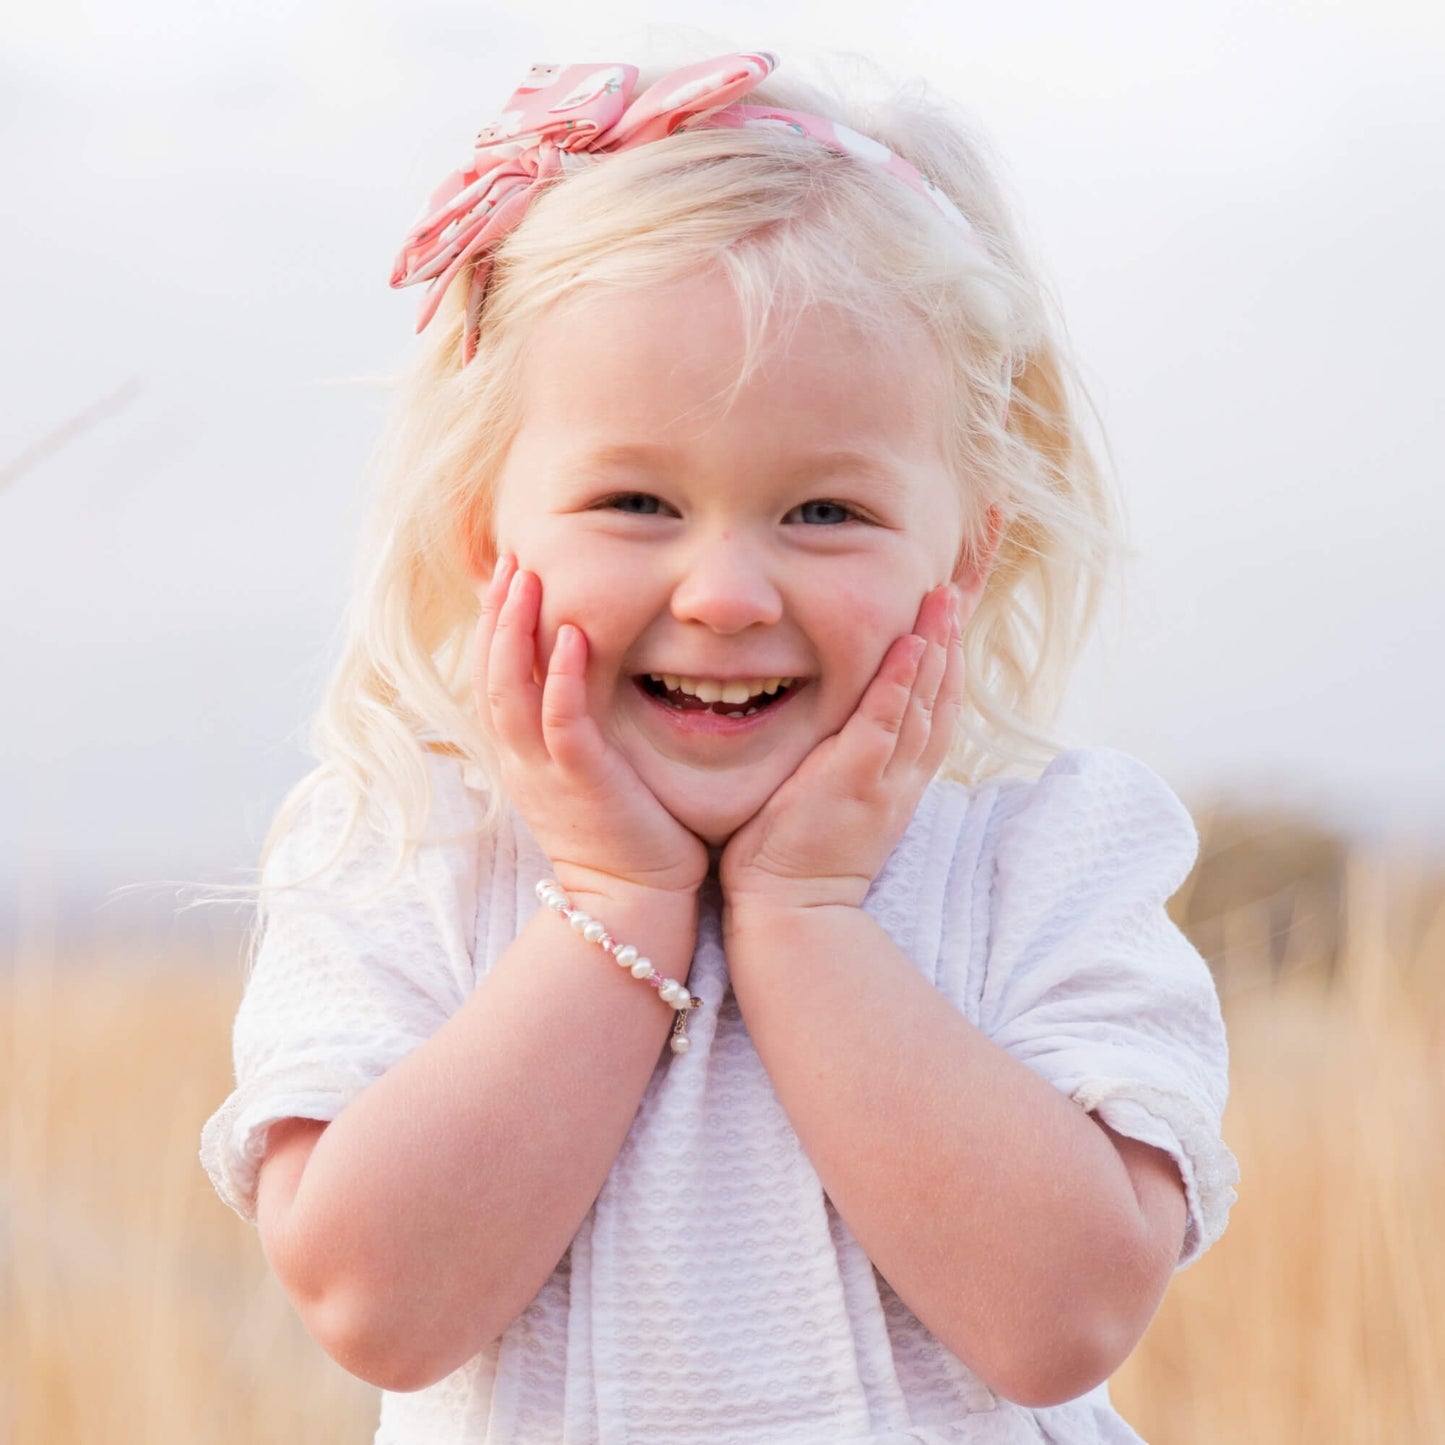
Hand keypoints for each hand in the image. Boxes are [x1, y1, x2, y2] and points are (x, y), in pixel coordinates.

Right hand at [473, 556, 708, 905]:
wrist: (633, 899)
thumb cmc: (623, 828)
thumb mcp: (584, 767)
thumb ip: (574, 721)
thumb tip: (583, 671)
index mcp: (520, 750)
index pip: (492, 673)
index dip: (493, 622)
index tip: (505, 572)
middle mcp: (521, 756)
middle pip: (489, 671)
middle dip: (497, 612)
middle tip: (511, 557)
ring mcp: (545, 770)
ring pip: (511, 691)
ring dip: (516, 631)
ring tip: (526, 578)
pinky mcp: (582, 783)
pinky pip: (563, 723)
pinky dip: (564, 679)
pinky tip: (576, 636)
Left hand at [720, 584, 961, 914]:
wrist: (790, 912)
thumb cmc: (796, 859)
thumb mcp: (832, 802)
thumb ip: (841, 763)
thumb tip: (831, 729)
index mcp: (897, 780)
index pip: (932, 711)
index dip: (946, 664)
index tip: (950, 618)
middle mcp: (901, 776)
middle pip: (939, 698)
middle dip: (950, 640)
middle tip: (956, 588)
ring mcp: (882, 779)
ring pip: (921, 703)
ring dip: (935, 647)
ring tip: (942, 598)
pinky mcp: (852, 781)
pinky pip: (884, 724)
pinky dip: (899, 683)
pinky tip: (909, 646)